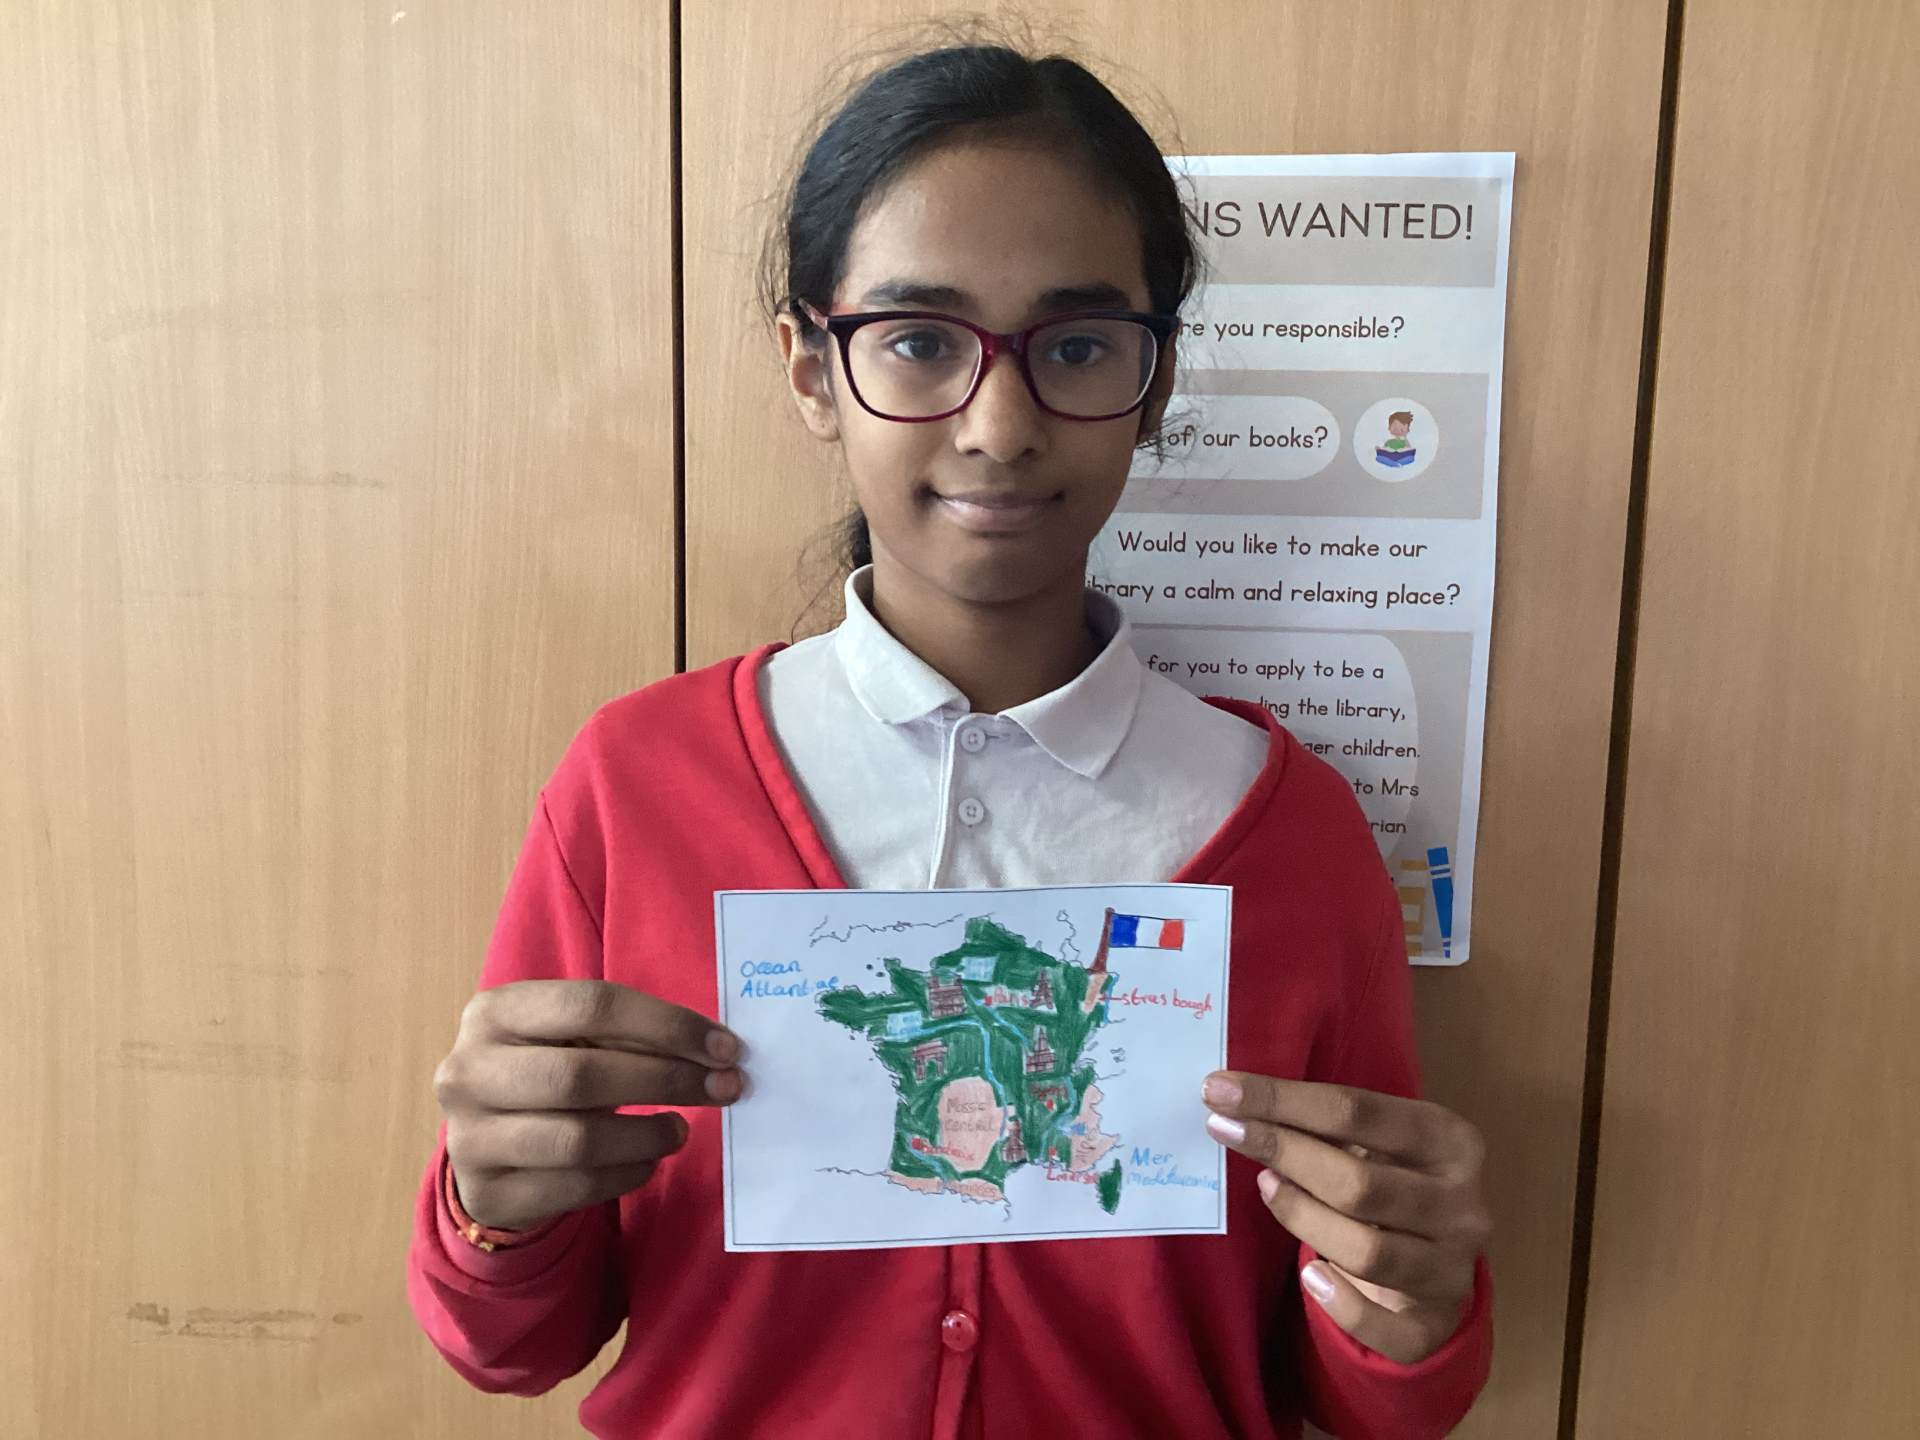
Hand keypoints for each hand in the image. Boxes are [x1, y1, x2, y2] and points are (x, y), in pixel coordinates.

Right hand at [434, 980, 743, 1230]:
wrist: (484, 1143)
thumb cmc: (545, 1072)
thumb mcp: (571, 1037)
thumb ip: (628, 1035)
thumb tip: (716, 1052)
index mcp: (494, 1011)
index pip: (592, 1005)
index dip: (667, 1025)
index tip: (726, 1047)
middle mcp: (468, 1071)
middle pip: (584, 1075)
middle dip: (668, 1080)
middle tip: (724, 1089)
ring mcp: (469, 1138)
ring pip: (580, 1140)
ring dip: (649, 1134)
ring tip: (681, 1129)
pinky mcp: (488, 1194)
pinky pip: (576, 1186)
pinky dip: (628, 1173)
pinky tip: (648, 1160)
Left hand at [1202, 1072, 1488, 1364]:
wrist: (1439, 1262)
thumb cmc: (1392, 1182)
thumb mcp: (1376, 1142)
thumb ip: (1323, 1125)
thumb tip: (1236, 1103)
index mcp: (1450, 1140)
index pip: (1358, 1112)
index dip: (1282, 1100)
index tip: (1219, 1091)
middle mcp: (1462, 1204)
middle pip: (1359, 1182)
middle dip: (1283, 1152)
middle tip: (1226, 1132)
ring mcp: (1453, 1268)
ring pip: (1366, 1251)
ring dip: (1302, 1217)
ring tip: (1266, 1188)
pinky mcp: (1436, 1323)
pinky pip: (1383, 1326)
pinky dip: (1340, 1304)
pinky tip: (1310, 1276)